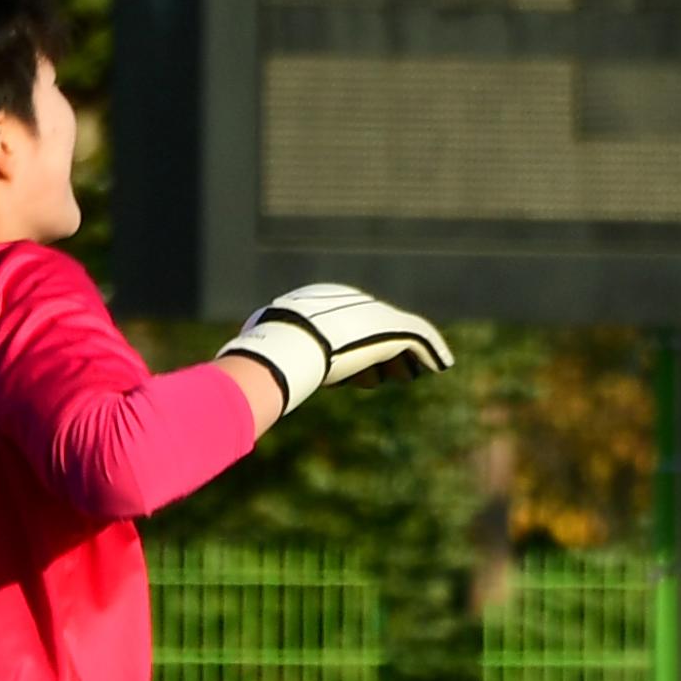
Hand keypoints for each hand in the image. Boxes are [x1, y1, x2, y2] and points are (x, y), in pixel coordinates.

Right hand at [223, 281, 450, 421]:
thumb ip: (257, 361)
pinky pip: (421, 341)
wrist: (292, 342)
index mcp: (318, 305)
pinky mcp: (394, 330)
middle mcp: (349, 304)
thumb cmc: (269, 350)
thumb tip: (237, 376)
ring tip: (412, 374)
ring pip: (397, 339)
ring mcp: (372, 317)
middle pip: (373, 332)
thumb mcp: (258, 352)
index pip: (342, 330)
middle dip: (384, 354)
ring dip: (405, 360)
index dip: (353, 354)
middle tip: (396, 374)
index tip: (357, 375)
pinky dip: (433, 352)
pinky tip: (442, 365)